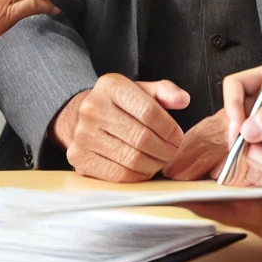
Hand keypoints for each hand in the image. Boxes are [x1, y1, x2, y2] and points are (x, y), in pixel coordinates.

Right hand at [51, 74, 189, 181]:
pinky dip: (138, 175)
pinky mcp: (80, 159)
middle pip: (141, 138)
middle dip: (165, 149)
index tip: (178, 136)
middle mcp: (92, 109)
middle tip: (173, 152)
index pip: (148, 111)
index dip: (169, 128)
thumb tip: (183, 100)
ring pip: (132, 159)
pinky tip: (145, 168)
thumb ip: (164, 91)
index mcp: (110, 86)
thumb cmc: (117, 105)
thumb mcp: (139, 90)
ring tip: (161, 160)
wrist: (78, 117)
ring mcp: (83, 135)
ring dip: (154, 164)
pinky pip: (119, 175)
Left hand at [186, 196, 261, 261]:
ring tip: (212, 189)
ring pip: (248, 215)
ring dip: (231, 203)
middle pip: (233, 214)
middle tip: (188, 191)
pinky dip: (253, 206)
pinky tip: (254, 194)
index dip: (204, 204)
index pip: (228, 212)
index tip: (181, 197)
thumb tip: (238, 204)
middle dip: (212, 202)